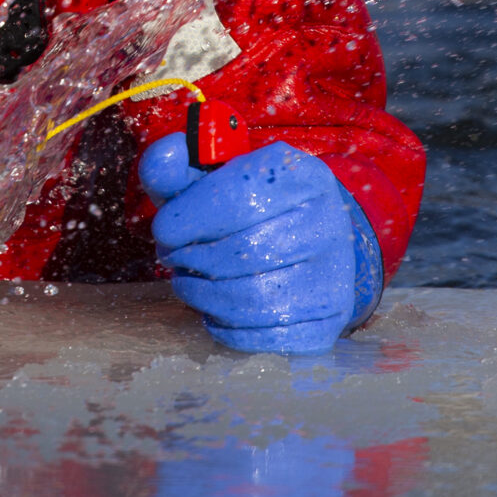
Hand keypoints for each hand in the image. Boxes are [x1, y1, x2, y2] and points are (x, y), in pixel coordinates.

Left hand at [139, 133, 380, 354]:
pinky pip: (264, 336)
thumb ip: (176, 167)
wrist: (305, 241)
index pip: (241, 196)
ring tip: (187, 282)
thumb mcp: (210, 178)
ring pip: (251, 299)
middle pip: (244, 252)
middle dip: (191, 259)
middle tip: (172, 258)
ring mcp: (334, 274)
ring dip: (201, 295)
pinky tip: (214, 308)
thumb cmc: (246, 207)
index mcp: (300, 175)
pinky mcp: (329, 318)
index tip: (164, 229)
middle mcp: (327, 221)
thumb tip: (162, 160)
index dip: (190, 217)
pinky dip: (225, 327)